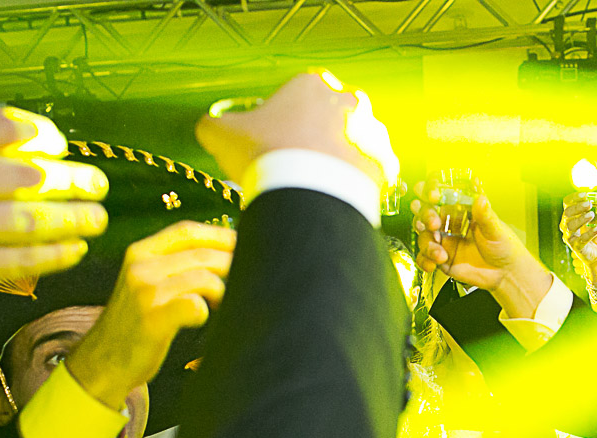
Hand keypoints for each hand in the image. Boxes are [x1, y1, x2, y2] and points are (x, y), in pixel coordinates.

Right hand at [0, 107, 108, 323]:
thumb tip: (22, 145)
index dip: (36, 132)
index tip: (56, 141)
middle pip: (24, 174)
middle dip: (70, 178)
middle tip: (97, 182)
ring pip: (31, 219)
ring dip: (73, 218)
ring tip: (97, 217)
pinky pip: (21, 259)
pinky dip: (55, 253)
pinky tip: (74, 247)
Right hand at [66, 221, 235, 409]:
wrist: (103, 360)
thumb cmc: (135, 322)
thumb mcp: (145, 282)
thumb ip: (173, 264)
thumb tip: (222, 252)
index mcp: (140, 252)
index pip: (187, 231)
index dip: (220, 235)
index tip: (243, 243)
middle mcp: (141, 266)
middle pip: (201, 253)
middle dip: (231, 263)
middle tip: (246, 276)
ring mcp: (145, 292)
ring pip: (203, 278)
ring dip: (222, 291)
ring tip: (221, 304)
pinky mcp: (153, 319)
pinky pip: (195, 306)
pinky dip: (205, 312)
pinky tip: (201, 319)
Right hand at [196, 70, 397, 188]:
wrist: (306, 195)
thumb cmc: (265, 156)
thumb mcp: (222, 134)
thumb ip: (214, 124)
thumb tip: (209, 128)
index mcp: (313, 83)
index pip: (298, 100)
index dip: (284, 124)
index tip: (275, 146)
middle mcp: (349, 101)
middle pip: (329, 120)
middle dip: (317, 140)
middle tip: (297, 167)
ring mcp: (372, 132)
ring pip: (354, 144)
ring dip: (340, 160)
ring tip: (318, 185)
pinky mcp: (387, 163)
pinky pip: (372, 171)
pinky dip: (358, 182)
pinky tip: (338, 195)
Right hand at [410, 178, 550, 317]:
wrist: (505, 273)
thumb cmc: (503, 246)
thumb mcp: (496, 229)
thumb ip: (486, 215)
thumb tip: (481, 199)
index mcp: (460, 209)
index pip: (439, 193)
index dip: (431, 190)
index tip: (433, 196)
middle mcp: (448, 222)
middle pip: (424, 211)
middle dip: (425, 215)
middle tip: (434, 224)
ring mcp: (443, 240)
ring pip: (423, 235)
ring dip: (427, 243)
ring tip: (440, 254)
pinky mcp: (440, 258)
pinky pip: (423, 257)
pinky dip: (425, 261)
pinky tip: (434, 264)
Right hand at [560, 190, 596, 266]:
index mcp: (571, 216)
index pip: (567, 203)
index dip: (574, 198)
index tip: (585, 195)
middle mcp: (567, 225)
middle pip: (567, 213)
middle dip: (578, 207)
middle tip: (589, 204)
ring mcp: (570, 237)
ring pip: (570, 226)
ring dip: (581, 219)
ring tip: (592, 215)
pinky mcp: (576, 248)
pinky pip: (580, 240)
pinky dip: (589, 234)